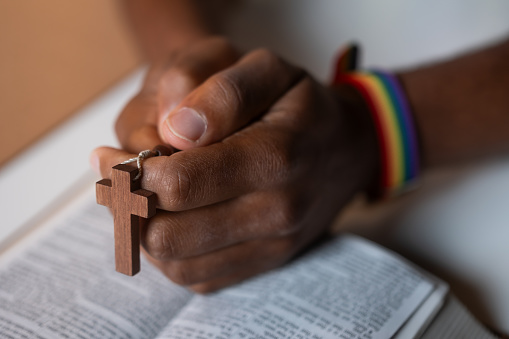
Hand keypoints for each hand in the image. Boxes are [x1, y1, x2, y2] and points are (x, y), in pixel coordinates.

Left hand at [92, 48, 377, 291]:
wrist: (346, 149)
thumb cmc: (299, 105)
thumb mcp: (266, 70)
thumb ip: (221, 91)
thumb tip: (174, 131)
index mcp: (276, 156)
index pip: (178, 184)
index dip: (131, 172)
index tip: (112, 155)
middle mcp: (278, 211)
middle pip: (169, 234)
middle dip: (131, 205)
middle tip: (122, 177)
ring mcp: (272, 245)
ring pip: (176, 263)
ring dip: (144, 231)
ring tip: (143, 196)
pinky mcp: (264, 263)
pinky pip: (196, 277)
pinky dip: (169, 252)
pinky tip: (171, 218)